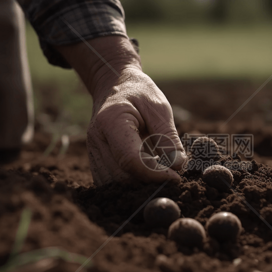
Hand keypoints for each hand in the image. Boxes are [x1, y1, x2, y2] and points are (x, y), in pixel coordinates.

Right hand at [57, 36, 186, 184]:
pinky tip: (146, 173)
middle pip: (122, 177)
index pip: (131, 159)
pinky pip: (111, 182)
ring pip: (115, 185)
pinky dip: (130, 183)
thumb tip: (178, 165)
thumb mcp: (159, 108)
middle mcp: (97, 140)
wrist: (114, 86)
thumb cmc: (139, 93)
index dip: (154, 174)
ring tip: (159, 172)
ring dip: (139, 185)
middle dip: (148, 182)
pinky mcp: (95, 161)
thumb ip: (168, 137)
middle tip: (171, 176)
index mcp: (112, 122)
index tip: (175, 177)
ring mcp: (92, 152)